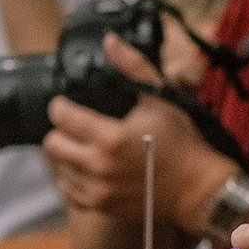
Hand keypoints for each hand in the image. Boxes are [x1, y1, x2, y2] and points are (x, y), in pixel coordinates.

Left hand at [42, 37, 232, 237]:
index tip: (65, 104)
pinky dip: (72, 180)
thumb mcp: (160, 97)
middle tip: (73, 126)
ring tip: (82, 147)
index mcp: (110, 136)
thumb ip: (132, 66)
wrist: (196, 187)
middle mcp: (99, 166)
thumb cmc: (181, 142)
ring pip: (58, 169)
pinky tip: (86, 169)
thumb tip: (110, 42)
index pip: (62, 117)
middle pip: (52, 145)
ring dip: (65, 156)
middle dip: (59, 131)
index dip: (60, 106)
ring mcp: (98, 190)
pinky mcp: (102, 206)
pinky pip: (69, 193)